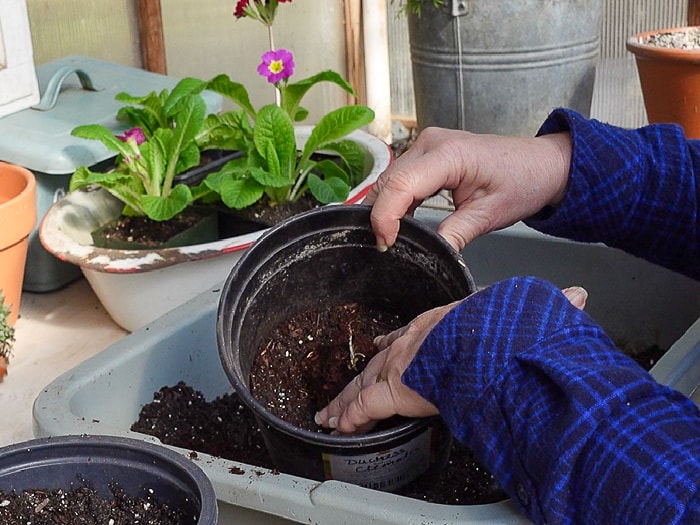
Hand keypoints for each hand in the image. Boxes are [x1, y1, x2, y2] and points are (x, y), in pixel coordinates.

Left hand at [314, 285, 587, 433]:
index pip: (408, 336)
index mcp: (438, 326)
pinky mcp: (393, 388)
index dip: (393, 344)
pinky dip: (351, 416)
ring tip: (330, 415)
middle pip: (378, 364)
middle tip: (345, 391)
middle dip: (361, 379)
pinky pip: (364, 406)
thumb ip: (549, 310)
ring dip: (347, 402)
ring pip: (363, 386)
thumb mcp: (524, 315)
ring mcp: (399, 365)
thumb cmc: (501, 327)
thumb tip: (578, 296)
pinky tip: (338, 426)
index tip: (381, 346)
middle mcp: (412, 343)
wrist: (486, 338)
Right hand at [364, 127, 571, 251]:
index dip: (385, 217)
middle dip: (380, 216)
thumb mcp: (488, 216)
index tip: (386, 244)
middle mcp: (431, 143)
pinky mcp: (426, 153)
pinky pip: (400, 178)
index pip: (400, 185)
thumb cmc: (521, 181)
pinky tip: (401, 222)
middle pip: (388, 181)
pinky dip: (396, 200)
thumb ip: (454, 235)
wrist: (539, 164)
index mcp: (449, 154)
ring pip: (389, 179)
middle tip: (386, 248)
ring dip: (385, 208)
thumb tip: (427, 256)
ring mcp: (426, 145)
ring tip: (391, 237)